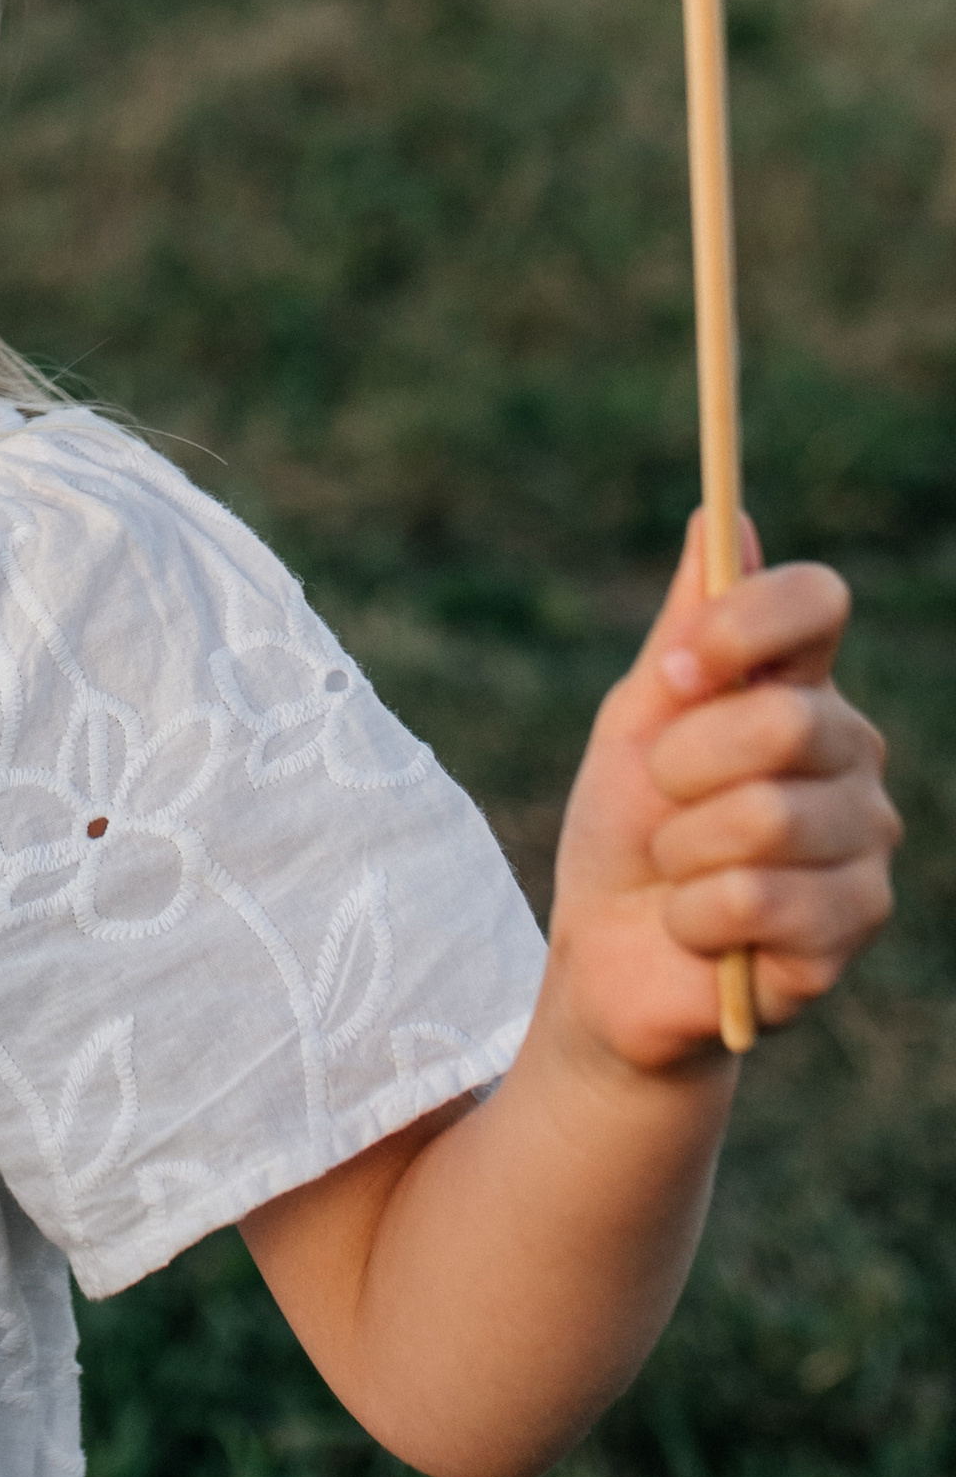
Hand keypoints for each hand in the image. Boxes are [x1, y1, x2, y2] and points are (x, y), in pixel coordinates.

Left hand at [549, 511, 898, 1074]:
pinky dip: (693, 917)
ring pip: (767, 817)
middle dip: (684, 767)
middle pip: (783, 719)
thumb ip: (687, 630)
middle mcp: (851, 754)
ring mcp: (865, 840)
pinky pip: (758, 900)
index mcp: (800, 688)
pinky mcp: (854, 923)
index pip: (817, 602)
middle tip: (661, 804)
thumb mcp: (637, 722)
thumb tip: (719, 515)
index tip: (676, 673)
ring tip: (677, 874)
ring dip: (681, 852)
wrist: (611, 961)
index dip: (746, 624)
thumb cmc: (625, 831)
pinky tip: (698, 929)